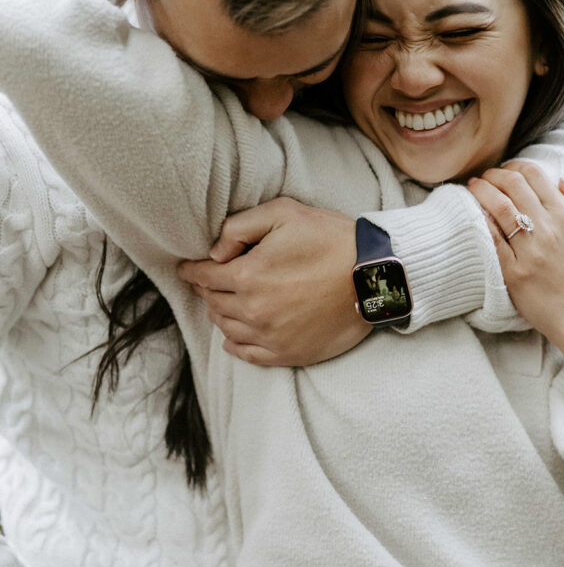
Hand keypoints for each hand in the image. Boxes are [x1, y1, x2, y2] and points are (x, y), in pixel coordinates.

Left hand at [178, 198, 370, 365]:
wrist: (374, 276)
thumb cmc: (332, 239)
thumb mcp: (285, 213)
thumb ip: (240, 227)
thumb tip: (214, 252)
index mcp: (248, 276)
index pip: (204, 276)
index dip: (191, 270)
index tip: (186, 268)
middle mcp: (253, 311)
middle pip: (213, 302)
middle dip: (207, 290)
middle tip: (207, 282)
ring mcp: (270, 336)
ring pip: (227, 328)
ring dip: (220, 314)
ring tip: (222, 303)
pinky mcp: (288, 353)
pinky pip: (248, 354)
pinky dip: (234, 344)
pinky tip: (232, 337)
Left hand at [467, 160, 563, 412]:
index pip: (535, 175)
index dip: (516, 166)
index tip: (506, 170)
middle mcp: (547, 229)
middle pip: (513, 185)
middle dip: (494, 174)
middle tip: (485, 176)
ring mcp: (529, 251)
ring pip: (498, 207)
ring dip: (481, 191)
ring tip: (472, 187)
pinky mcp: (513, 271)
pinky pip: (491, 239)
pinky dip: (479, 221)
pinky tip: (470, 213)